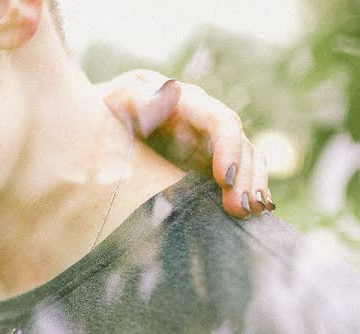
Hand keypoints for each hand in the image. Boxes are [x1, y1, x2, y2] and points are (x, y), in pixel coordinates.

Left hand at [103, 69, 273, 219]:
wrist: (105, 120)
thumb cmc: (110, 106)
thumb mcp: (119, 97)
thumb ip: (138, 96)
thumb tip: (168, 93)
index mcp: (189, 103)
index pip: (221, 122)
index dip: (228, 148)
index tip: (224, 178)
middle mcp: (208, 123)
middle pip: (241, 145)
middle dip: (243, 177)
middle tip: (239, 208)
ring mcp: (212, 143)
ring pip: (248, 160)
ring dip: (252, 187)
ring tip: (250, 213)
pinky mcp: (210, 164)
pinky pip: (241, 174)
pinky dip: (250, 191)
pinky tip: (254, 214)